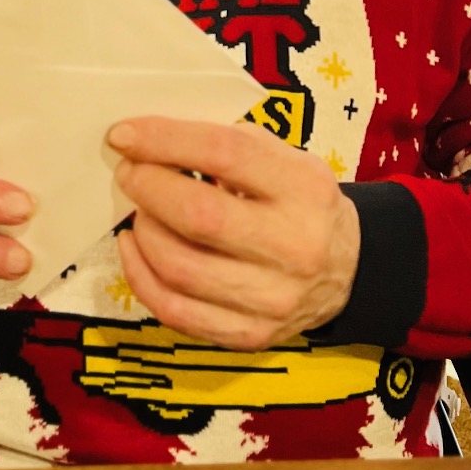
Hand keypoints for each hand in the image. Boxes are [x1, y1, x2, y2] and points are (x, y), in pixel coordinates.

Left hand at [108, 117, 358, 351]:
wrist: (346, 269)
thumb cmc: (298, 200)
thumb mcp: (283, 157)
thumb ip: (228, 142)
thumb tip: (151, 138)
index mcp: (304, 187)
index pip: (224, 153)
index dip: (165, 140)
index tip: (123, 134)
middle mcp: (295, 245)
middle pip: (199, 216)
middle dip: (148, 187)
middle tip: (129, 172)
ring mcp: (274, 298)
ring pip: (180, 267)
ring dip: (143, 230)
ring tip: (140, 209)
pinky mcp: (250, 335)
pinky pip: (175, 310)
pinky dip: (140, 275)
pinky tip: (135, 247)